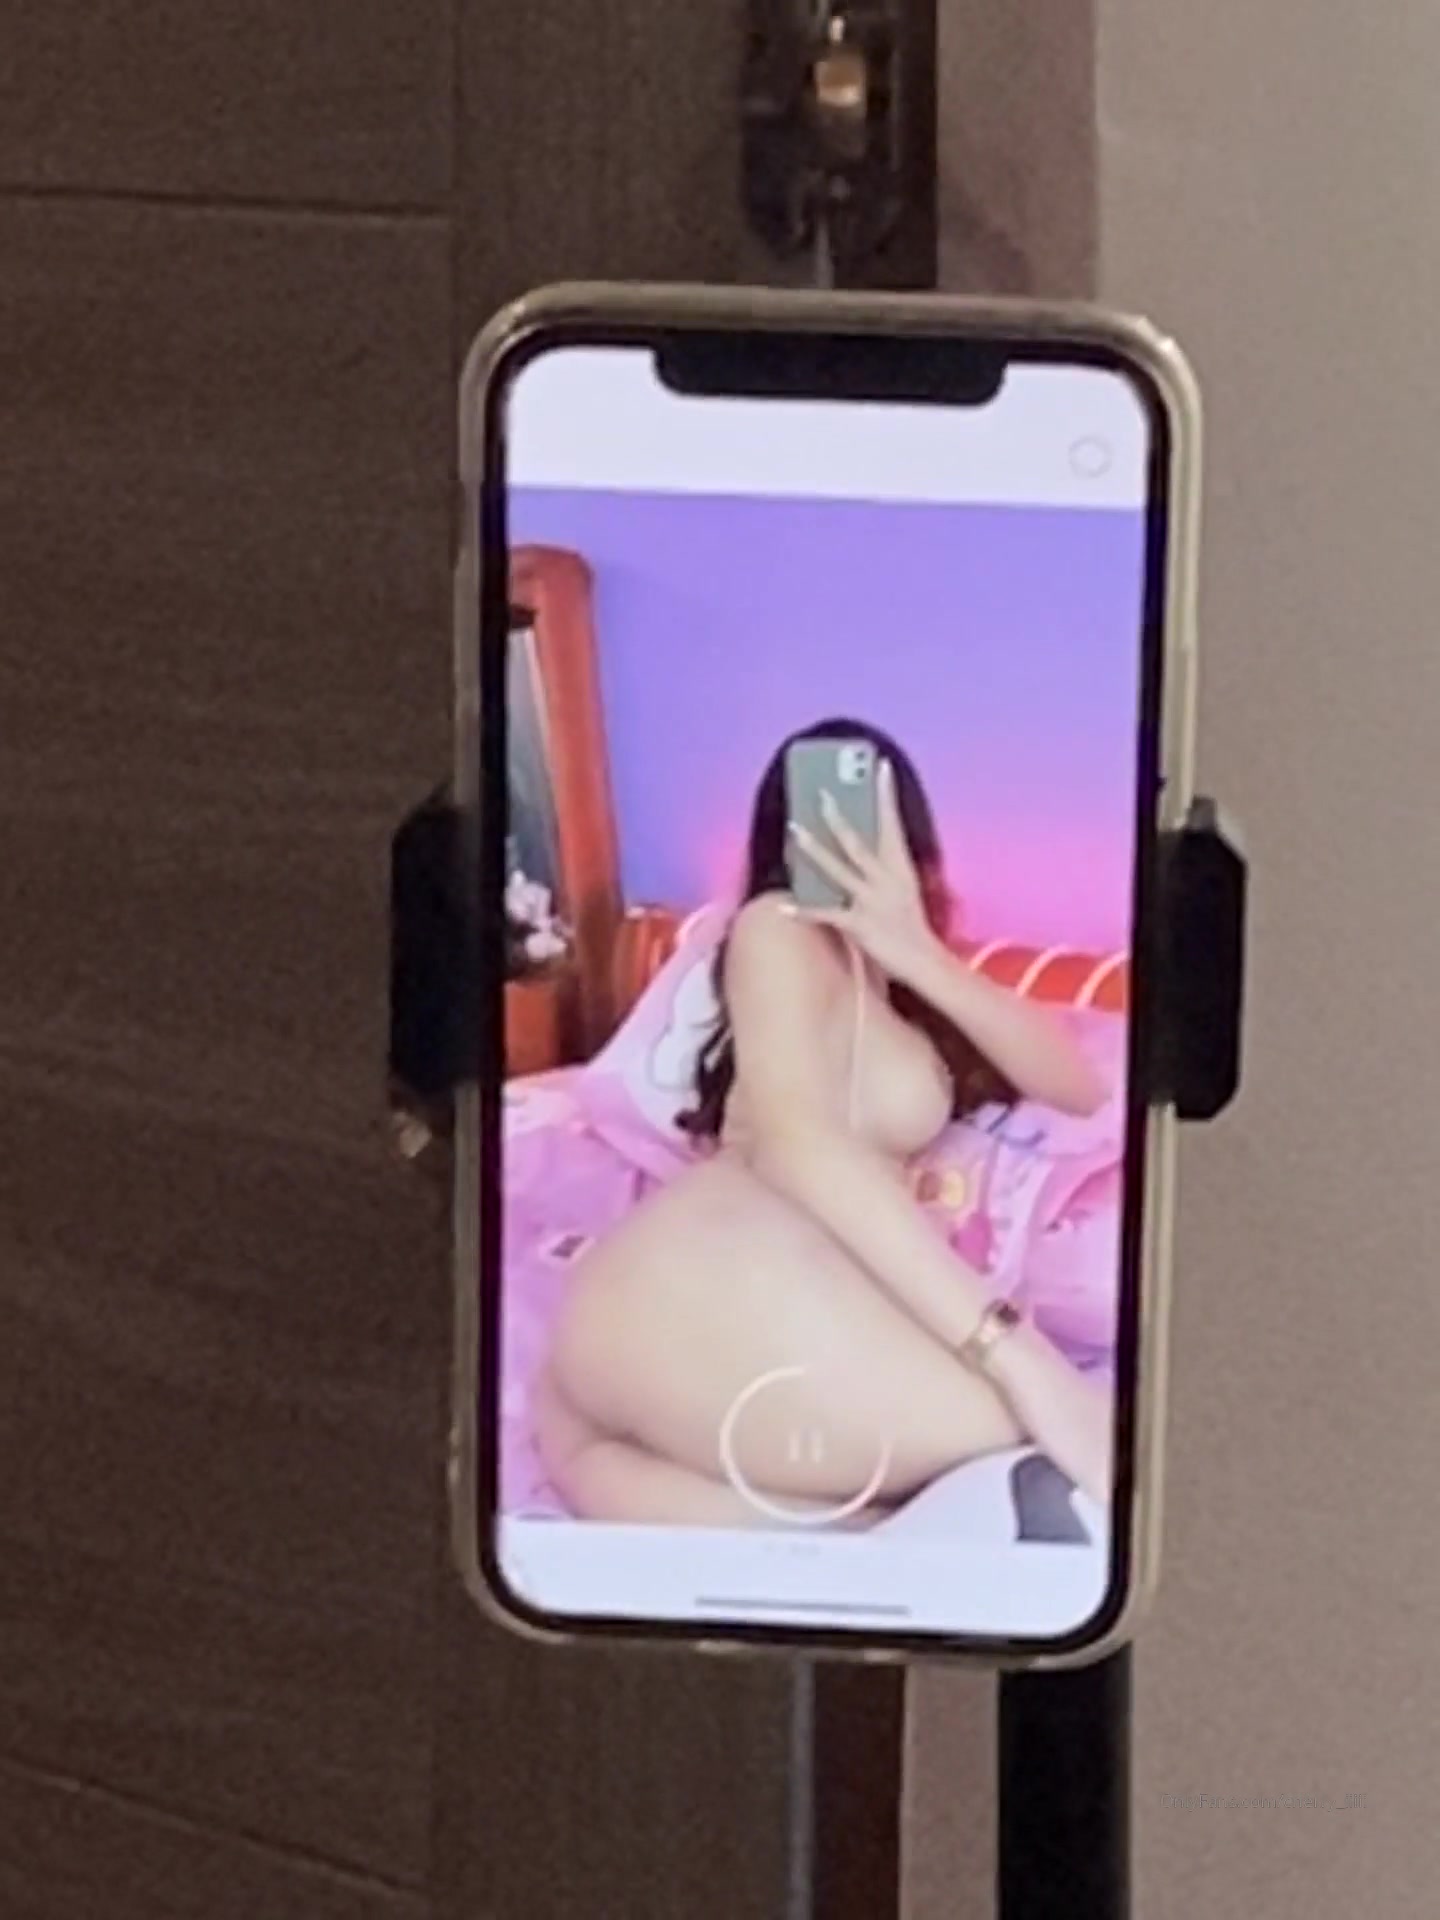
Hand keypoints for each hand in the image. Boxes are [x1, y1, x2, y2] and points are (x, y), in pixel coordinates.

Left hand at [787, 758, 939, 984]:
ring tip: (792, 830)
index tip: (879, 766)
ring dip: (812, 848)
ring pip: (837, 868)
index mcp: (902, 869)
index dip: (885, 795)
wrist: (927, 965)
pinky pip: (827, 913)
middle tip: (819, 794)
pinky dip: (804, 910)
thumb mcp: (905, 891)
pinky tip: (783, 905)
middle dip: (836, 817)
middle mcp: (888, 880)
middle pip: (857, 841)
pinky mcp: (860, 926)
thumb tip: (859, 848)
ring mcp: (873, 902)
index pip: (892, 824)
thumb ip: (884, 871)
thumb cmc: (912, 928)